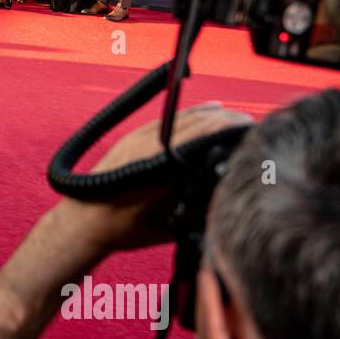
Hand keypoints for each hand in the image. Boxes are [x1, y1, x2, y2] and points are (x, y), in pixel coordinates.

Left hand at [55, 103, 253, 252]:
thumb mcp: (174, 224)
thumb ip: (201, 204)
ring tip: (238, 120)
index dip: (234, 131)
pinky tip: (213, 109)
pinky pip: (171, 117)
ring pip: (187, 117)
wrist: (84, 220)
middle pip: (201, 122)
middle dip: (229, 123)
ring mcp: (143, 136)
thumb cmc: (127, 228)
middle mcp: (154, 144)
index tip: (254, 134)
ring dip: (214, 116)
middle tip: (254, 128)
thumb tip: (231, 190)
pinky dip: (195, 113)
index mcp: (165, 163)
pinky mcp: (136, 134)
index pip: (208, 135)